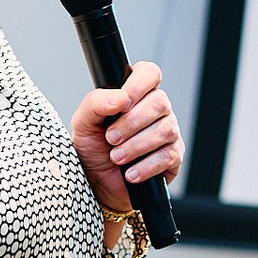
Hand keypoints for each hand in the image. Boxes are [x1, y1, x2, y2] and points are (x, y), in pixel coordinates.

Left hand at [70, 60, 184, 213]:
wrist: (97, 183)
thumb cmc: (93, 148)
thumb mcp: (84, 123)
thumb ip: (96, 103)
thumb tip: (121, 98)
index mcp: (136, 94)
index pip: (149, 73)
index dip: (139, 84)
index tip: (123, 102)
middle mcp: (156, 109)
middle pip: (159, 102)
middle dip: (131, 123)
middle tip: (110, 138)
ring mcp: (169, 132)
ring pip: (165, 129)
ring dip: (136, 146)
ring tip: (116, 157)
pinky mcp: (174, 157)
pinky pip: (168, 156)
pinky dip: (145, 166)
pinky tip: (130, 173)